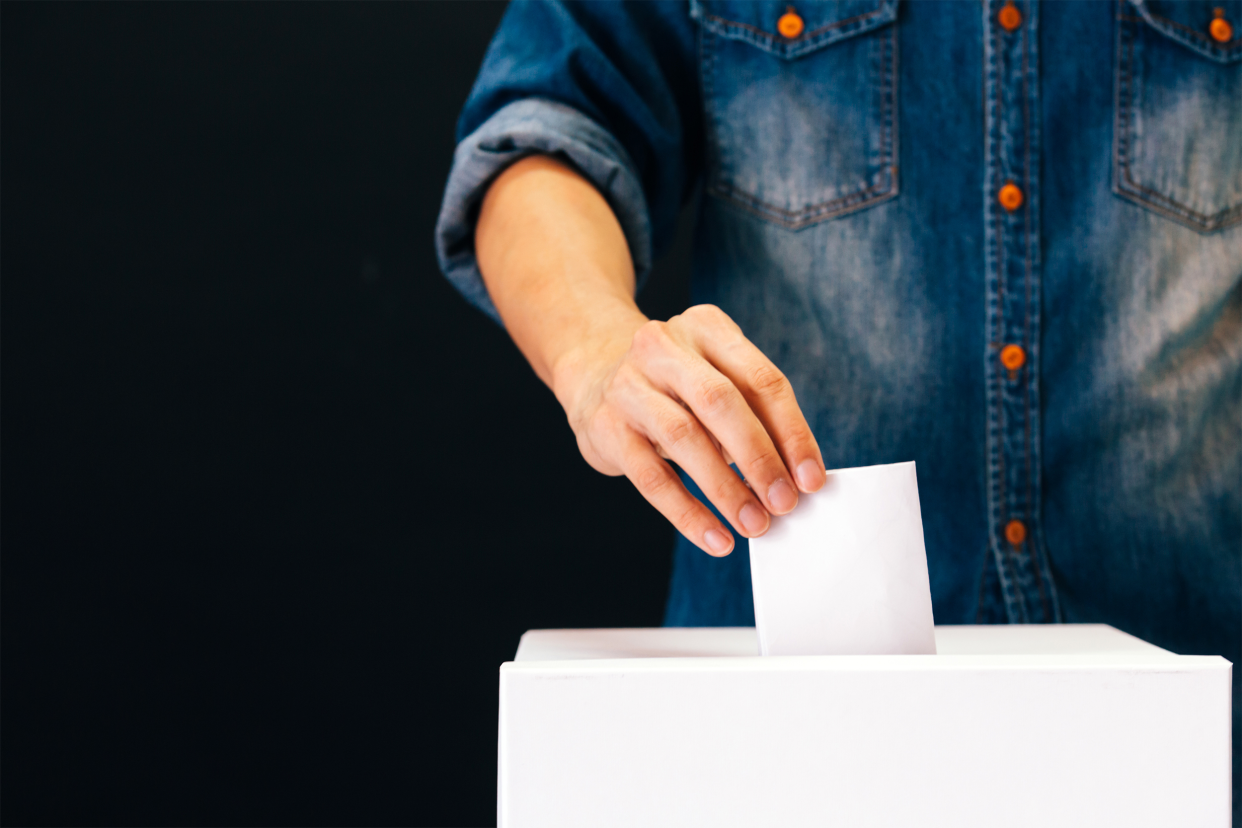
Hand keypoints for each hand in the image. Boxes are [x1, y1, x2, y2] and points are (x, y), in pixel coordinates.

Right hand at [554, 304, 825, 555]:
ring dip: (726, 488)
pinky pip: (651, 478)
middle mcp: (662, 347)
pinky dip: (687, 513)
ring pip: (684, 438)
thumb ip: (753, 415)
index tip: (812, 478)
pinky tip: (715, 538)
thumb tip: (794, 478)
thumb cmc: (675, 385)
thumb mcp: (714, 377)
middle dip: (760, 458)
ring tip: (753, 523)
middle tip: (785, 503)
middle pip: (721, 402)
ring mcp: (628, 385)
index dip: (792, 433)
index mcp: (705, 328)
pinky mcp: (605, 427)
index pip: (762, 380)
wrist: (594, 375)